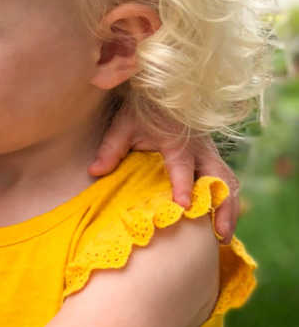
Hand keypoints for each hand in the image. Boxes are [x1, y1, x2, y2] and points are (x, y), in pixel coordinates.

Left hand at [89, 113, 239, 242]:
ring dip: (229, 209)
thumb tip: (95, 171)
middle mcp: (200, 148)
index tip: (184, 207)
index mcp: (178, 140)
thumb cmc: (142, 110)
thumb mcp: (124, 124)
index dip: (183, 186)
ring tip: (224, 237)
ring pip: (228, 182)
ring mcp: (209, 153)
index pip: (183, 166)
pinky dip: (228, 202)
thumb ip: (111, 148)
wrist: (164, 89)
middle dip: (222, 207)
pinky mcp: (212, 158)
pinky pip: (226, 181)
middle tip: (220, 235)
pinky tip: (222, 225)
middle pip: (219, 178)